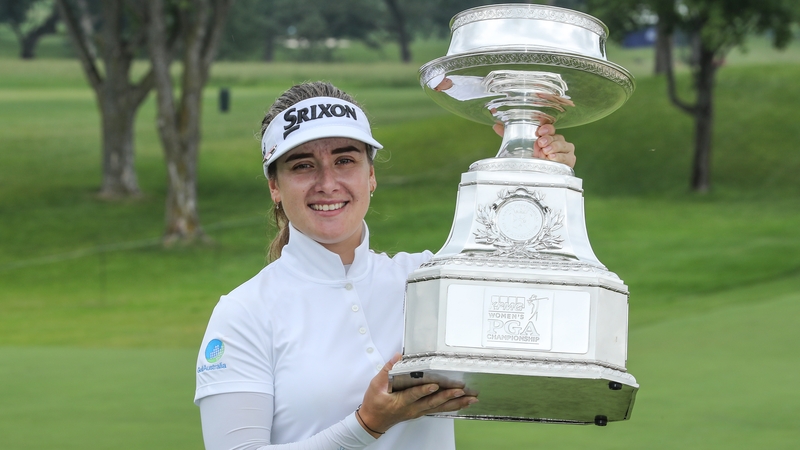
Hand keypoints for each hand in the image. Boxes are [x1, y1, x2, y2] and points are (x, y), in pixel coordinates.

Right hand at [356, 354, 477, 437]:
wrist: (373, 421)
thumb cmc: (375, 404)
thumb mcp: (376, 386)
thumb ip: (388, 370)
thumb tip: (398, 356)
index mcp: (400, 401)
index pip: (414, 395)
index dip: (424, 391)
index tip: (434, 385)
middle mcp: (412, 408)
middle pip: (432, 403)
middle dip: (448, 397)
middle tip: (461, 391)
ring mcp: (418, 411)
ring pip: (439, 407)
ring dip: (455, 403)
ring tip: (470, 399)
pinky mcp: (421, 411)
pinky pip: (439, 409)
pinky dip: (452, 406)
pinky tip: (462, 403)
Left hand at [492, 123, 575, 167]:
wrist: (539, 174)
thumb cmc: (532, 157)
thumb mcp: (520, 146)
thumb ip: (509, 135)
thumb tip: (496, 126)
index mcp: (548, 135)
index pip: (550, 127)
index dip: (546, 128)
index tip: (539, 131)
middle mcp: (558, 141)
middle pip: (557, 136)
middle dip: (549, 139)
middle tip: (540, 144)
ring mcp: (565, 150)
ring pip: (564, 145)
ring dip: (554, 147)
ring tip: (546, 152)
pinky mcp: (569, 161)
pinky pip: (568, 158)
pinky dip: (560, 157)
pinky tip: (552, 158)